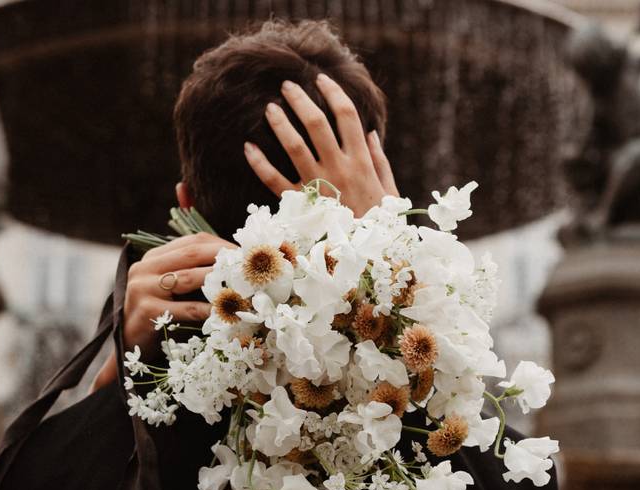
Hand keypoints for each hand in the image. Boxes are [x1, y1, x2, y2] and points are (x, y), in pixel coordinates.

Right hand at [90, 232, 234, 391]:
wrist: (128, 343)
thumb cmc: (158, 315)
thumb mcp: (171, 289)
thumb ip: (193, 273)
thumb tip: (234, 265)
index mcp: (153, 258)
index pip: (191, 241)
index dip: (220, 244)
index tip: (245, 253)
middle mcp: (144, 268)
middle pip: (192, 254)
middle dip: (223, 258)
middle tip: (250, 267)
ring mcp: (142, 288)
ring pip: (189, 278)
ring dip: (220, 281)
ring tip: (243, 286)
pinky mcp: (146, 311)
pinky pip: (187, 308)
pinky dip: (209, 309)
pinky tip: (227, 311)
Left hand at [244, 73, 397, 216]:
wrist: (369, 260)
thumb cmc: (381, 226)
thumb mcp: (390, 192)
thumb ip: (380, 160)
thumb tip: (370, 132)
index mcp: (361, 162)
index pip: (347, 115)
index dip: (333, 93)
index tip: (321, 79)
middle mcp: (339, 169)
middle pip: (316, 123)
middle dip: (300, 100)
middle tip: (286, 85)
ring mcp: (318, 186)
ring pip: (294, 146)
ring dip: (279, 123)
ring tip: (269, 108)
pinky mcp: (301, 206)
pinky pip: (275, 181)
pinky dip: (260, 163)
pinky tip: (248, 147)